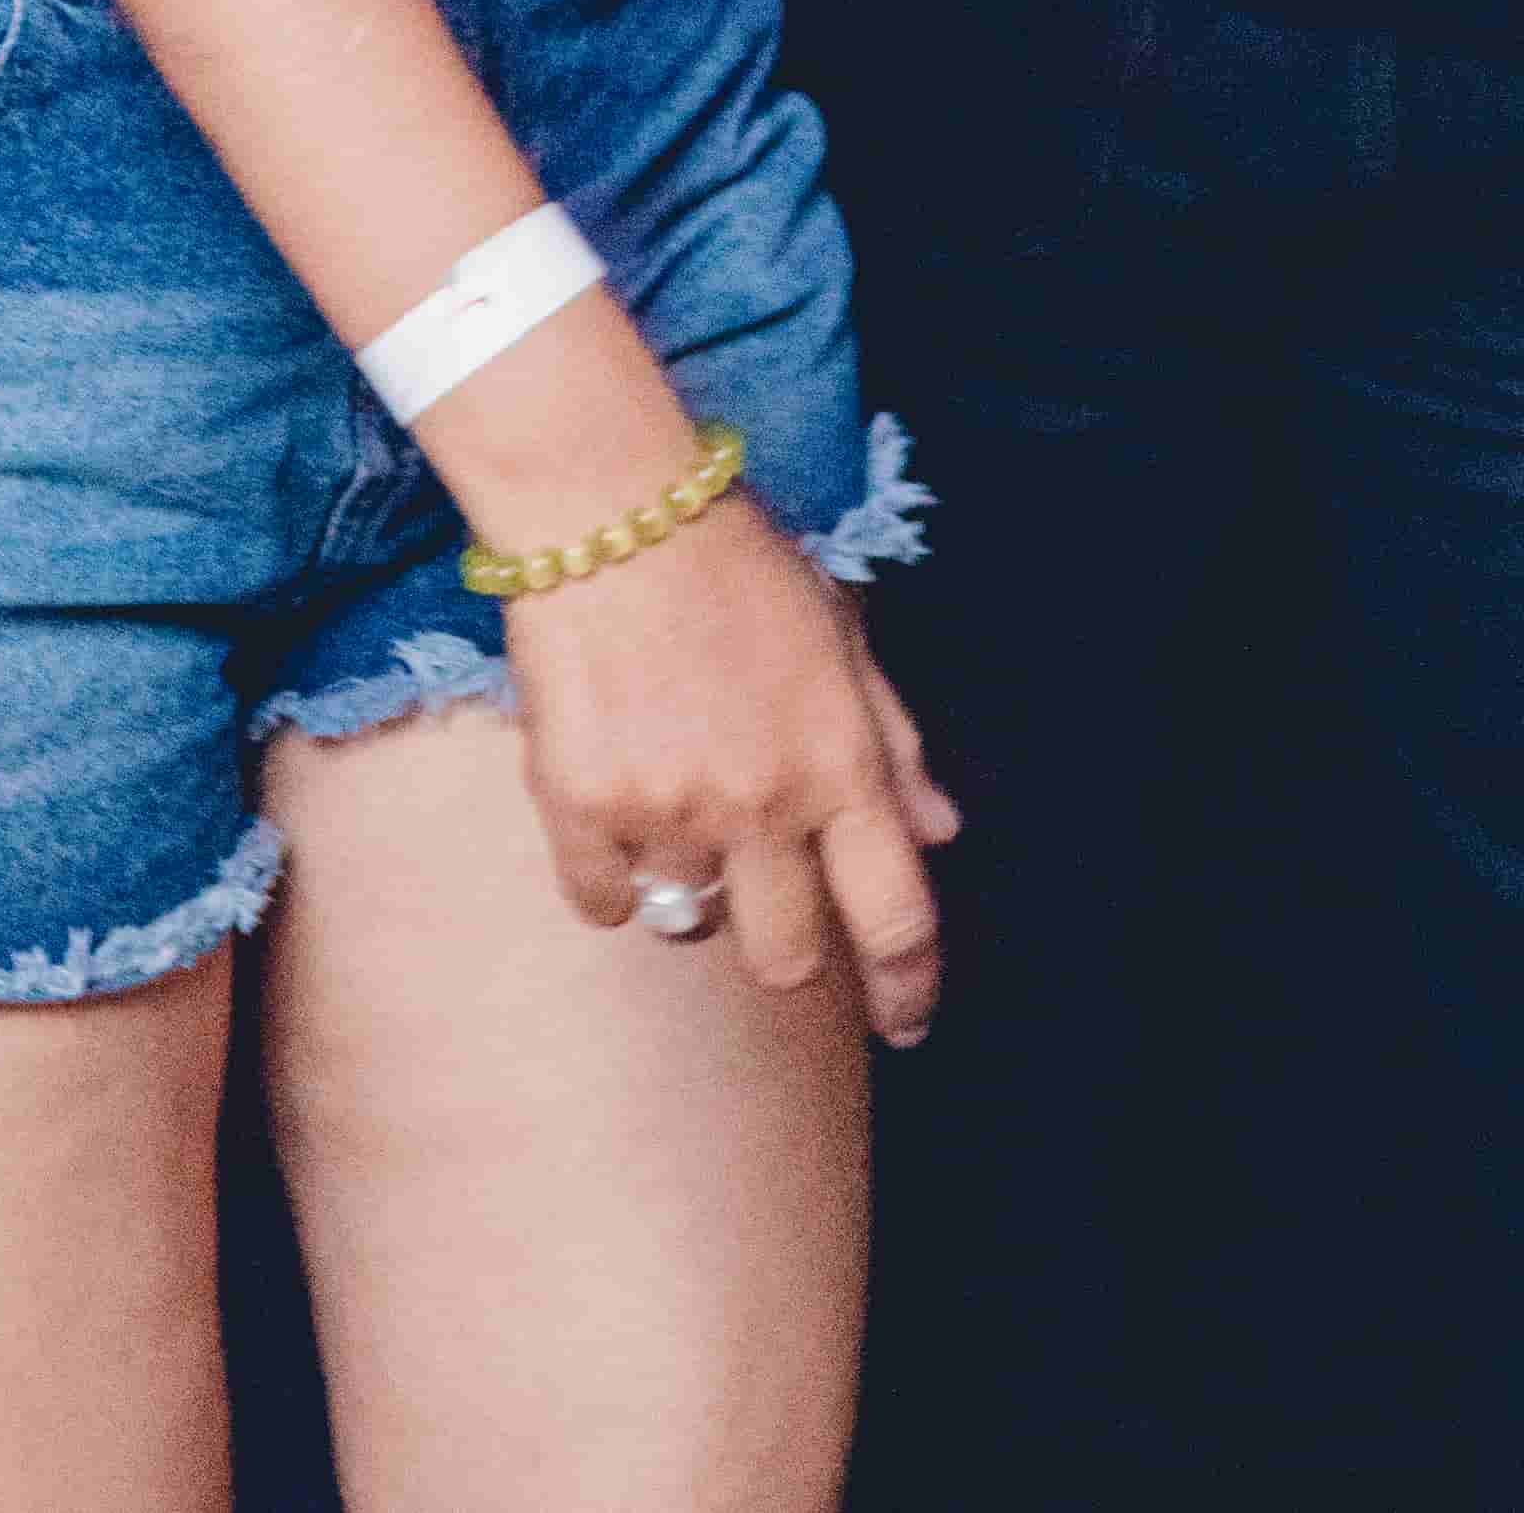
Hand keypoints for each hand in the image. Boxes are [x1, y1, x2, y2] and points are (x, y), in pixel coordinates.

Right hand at [503, 492, 954, 1044]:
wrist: (607, 502)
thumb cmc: (734, 557)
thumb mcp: (840, 633)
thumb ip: (894, 741)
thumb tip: (940, 832)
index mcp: (839, 762)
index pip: (896, 915)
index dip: (909, 986)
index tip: (906, 1022)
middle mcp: (763, 802)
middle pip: (787, 959)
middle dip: (785, 947)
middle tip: (763, 897)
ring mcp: (670, 810)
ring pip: (688, 921)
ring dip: (690, 882)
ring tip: (672, 797)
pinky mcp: (582, 805)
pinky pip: (603, 901)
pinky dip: (610, 875)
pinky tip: (612, 811)